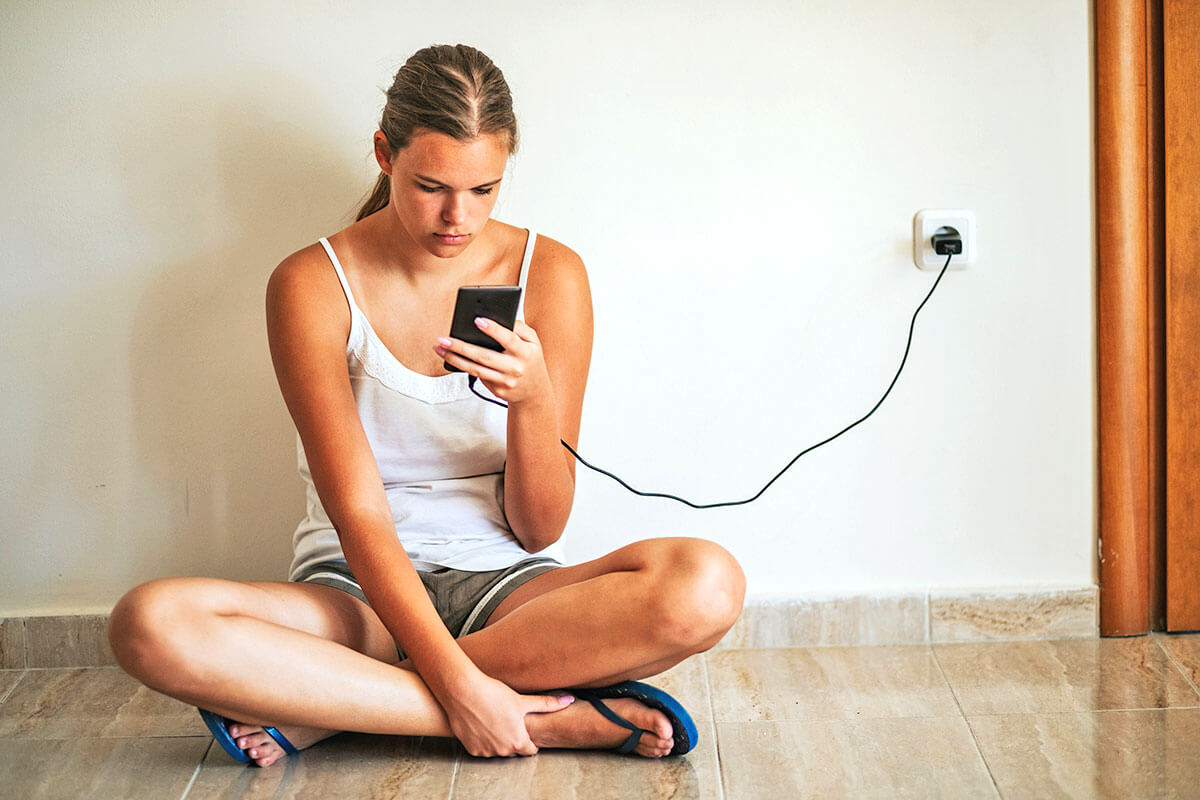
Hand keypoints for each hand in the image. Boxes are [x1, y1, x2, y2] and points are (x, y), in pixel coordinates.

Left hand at [435, 319, 551, 405]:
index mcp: (525, 353)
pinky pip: (478, 377)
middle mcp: (515, 368)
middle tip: (444, 339)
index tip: (477, 320)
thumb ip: (520, 328)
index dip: (493, 330)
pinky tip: (451, 358)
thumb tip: (500, 318)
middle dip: (461, 347)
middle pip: (484, 357)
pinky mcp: (497, 390)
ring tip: (439, 348)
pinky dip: (463, 367)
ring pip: (476, 369)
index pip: (508, 339)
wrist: (535, 392)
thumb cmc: (531, 360)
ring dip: (455, 359)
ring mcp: (505, 382)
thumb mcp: (534, 342)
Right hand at [440, 671, 574, 756]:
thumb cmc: (493, 695)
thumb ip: (548, 704)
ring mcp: (486, 751)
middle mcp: (502, 751)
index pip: (531, 750)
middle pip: (514, 750)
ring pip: (497, 750)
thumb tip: (570, 700)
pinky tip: (483, 723)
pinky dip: (484, 739)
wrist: (463, 692)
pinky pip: (482, 748)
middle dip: (514, 738)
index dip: (531, 739)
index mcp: (518, 741)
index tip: (526, 728)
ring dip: (498, 740)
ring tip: (495, 719)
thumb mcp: (523, 700)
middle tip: (510, 720)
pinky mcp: (471, 749)